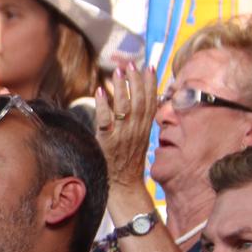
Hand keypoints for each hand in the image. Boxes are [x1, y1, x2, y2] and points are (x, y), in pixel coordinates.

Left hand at [94, 61, 157, 188]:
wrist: (124, 186)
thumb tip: (136, 105)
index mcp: (145, 129)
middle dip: (136, 80)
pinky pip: (105, 120)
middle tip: (131, 64)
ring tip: (118, 71)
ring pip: (124, 107)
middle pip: (140, 101)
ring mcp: (123, 136)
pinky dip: (103, 105)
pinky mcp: (108, 142)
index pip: (151, 102)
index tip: (150, 67)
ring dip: (121, 87)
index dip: (151, 83)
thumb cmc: (128, 163)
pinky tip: (100, 91)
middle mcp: (137, 130)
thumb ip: (139, 123)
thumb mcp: (139, 141)